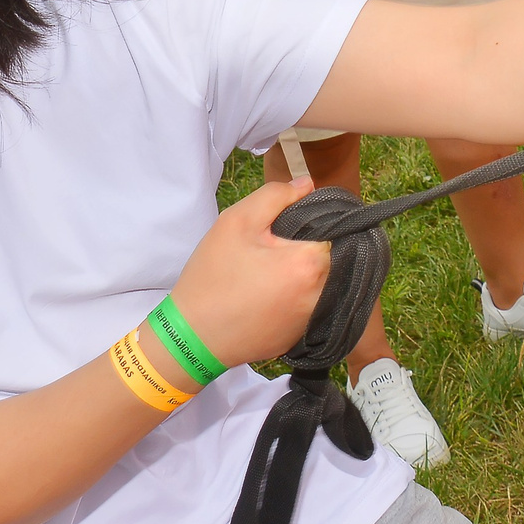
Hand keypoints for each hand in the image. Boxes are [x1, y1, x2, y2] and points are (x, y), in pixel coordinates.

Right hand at [166, 180, 331, 371]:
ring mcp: (310, 320)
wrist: (192, 337)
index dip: (309, 222)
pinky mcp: (297, 337)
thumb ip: (276, 195)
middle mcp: (320, 294)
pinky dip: (290, 298)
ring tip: (264, 274)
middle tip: (267, 250)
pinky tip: (263, 298)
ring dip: (299, 274)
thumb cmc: (213, 276)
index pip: (331, 229)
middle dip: (303, 248)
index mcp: (310, 263)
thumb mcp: (236, 221)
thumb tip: (308, 185)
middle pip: (326, 257)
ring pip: (317, 283)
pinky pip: (304, 307)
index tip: (284, 226)